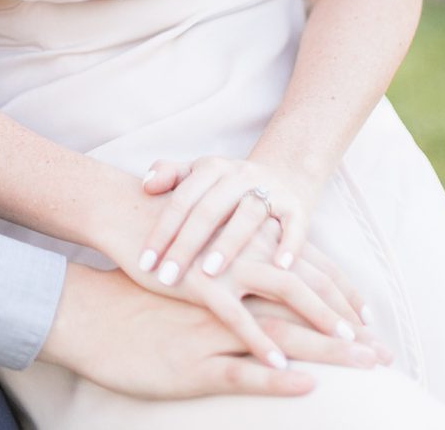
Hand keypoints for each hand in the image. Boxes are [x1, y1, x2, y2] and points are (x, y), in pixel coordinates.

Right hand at [117, 204, 379, 367]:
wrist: (117, 211)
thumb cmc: (162, 224)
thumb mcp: (211, 230)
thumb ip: (242, 243)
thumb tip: (271, 261)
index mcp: (253, 231)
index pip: (310, 261)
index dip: (341, 289)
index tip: (364, 317)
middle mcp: (248, 243)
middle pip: (308, 278)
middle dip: (343, 311)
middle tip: (371, 343)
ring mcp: (224, 260)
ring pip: (284, 293)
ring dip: (317, 323)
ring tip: (345, 351)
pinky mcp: (197, 281)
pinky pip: (236, 317)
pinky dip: (260, 342)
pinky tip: (281, 364)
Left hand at [140, 154, 317, 282]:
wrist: (284, 173)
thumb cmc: (226, 185)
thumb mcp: (196, 173)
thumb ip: (168, 175)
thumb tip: (146, 186)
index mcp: (211, 168)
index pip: (180, 201)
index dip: (161, 231)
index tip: (145, 262)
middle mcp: (240, 176)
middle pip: (208, 211)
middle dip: (186, 245)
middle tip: (167, 276)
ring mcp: (272, 190)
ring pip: (248, 217)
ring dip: (229, 244)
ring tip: (209, 273)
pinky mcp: (299, 207)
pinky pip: (295, 226)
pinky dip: (289, 245)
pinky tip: (278, 267)